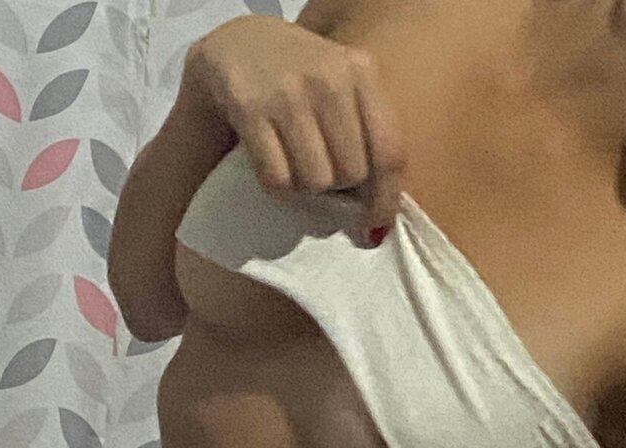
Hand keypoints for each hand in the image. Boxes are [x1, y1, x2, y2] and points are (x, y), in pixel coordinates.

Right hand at [181, 15, 405, 236]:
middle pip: (352, 174)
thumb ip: (367, 134)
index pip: (389, 151)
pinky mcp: (250, 108)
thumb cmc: (301, 79)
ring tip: (297, 167)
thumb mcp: (343, 87)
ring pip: (315, 180)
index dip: (385, 199)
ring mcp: (288, 92)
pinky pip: (277, 178)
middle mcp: (329, 78)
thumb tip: (379, 218)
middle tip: (323, 174)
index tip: (375, 227)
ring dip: (306, 189)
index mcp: (362, 71)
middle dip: (339, 188)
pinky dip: (277, 187)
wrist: (236, 43)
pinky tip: (272, 166)